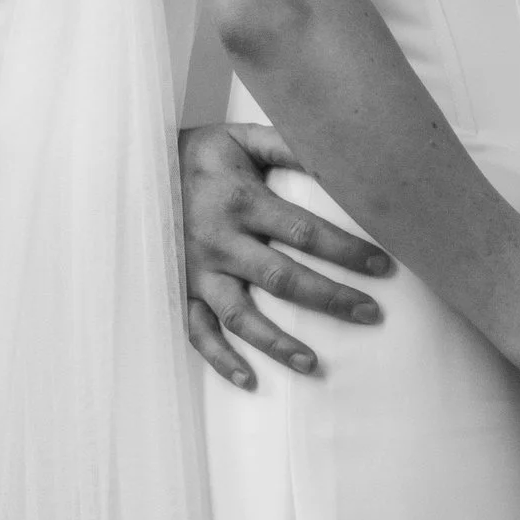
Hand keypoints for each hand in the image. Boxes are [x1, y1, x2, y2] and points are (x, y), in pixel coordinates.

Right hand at [179, 122, 394, 389]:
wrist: (136, 169)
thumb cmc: (200, 155)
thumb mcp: (242, 138)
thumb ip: (287, 145)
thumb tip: (338, 156)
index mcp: (241, 201)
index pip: (304, 231)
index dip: (346, 250)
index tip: (383, 266)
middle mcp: (220, 241)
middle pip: (282, 278)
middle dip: (330, 298)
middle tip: (370, 314)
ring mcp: (197, 272)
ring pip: (240, 316)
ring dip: (277, 343)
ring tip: (314, 365)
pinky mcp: (180, 290)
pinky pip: (197, 332)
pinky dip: (220, 359)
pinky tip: (249, 381)